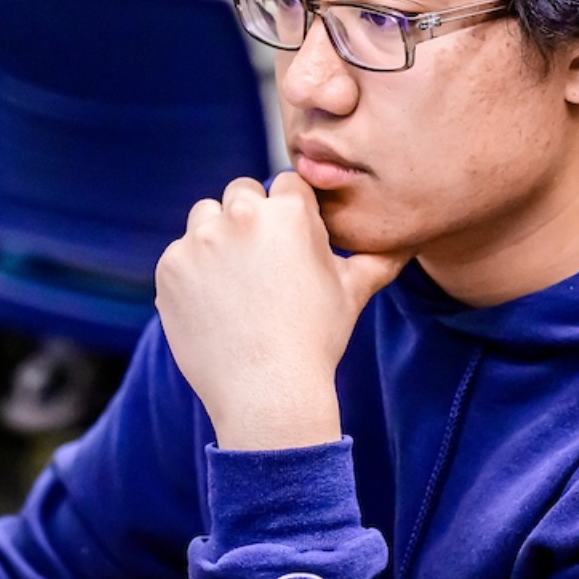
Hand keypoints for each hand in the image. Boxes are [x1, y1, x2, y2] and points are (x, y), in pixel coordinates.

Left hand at [155, 173, 408, 450]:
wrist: (267, 393)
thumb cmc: (316, 341)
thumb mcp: (354, 294)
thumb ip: (378, 258)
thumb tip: (408, 241)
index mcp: (290, 212)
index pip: (285, 186)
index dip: (289, 214)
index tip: (289, 246)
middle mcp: (242, 215)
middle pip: (241, 193)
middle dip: (250, 219)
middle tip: (261, 266)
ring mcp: (200, 240)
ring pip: (205, 218)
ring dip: (216, 238)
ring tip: (235, 285)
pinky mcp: (170, 268)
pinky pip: (179, 256)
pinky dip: (191, 275)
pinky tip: (213, 307)